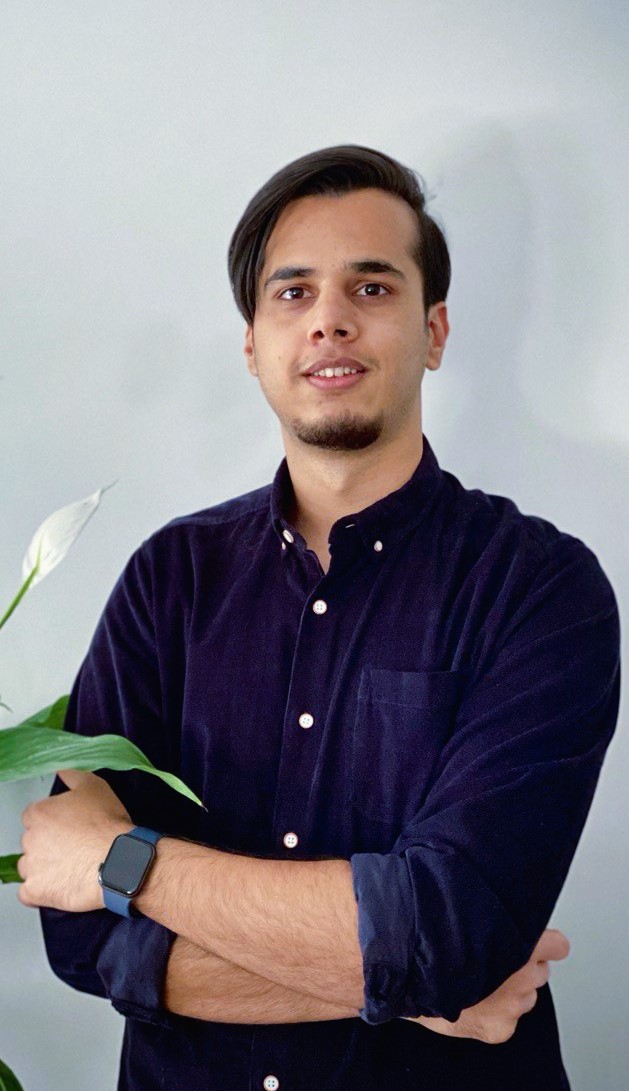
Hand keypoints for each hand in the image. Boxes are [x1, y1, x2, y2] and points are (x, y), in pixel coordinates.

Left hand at [18, 769, 131, 912]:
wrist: (118, 860)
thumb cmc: (107, 824)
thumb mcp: (95, 786)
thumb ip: (72, 774)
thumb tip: (60, 769)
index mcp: (39, 813)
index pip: (34, 816)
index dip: (53, 821)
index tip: (68, 827)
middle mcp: (30, 838)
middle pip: (32, 841)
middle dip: (48, 844)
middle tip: (73, 847)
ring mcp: (31, 866)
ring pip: (28, 866)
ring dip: (43, 867)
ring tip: (69, 868)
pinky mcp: (36, 891)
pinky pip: (28, 893)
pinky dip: (40, 891)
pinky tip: (59, 885)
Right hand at [405, 929, 569, 1043]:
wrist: (408, 969)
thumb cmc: (434, 937)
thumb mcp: (468, 913)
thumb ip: (494, 916)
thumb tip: (497, 899)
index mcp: (523, 944)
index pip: (558, 946)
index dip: (546, 943)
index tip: (536, 942)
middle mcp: (524, 976)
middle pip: (538, 971)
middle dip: (522, 967)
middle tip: (495, 960)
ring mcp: (513, 1006)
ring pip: (524, 997)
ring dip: (509, 991)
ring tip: (478, 980)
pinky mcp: (500, 1029)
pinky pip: (506, 1020)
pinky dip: (493, 1015)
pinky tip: (471, 1002)